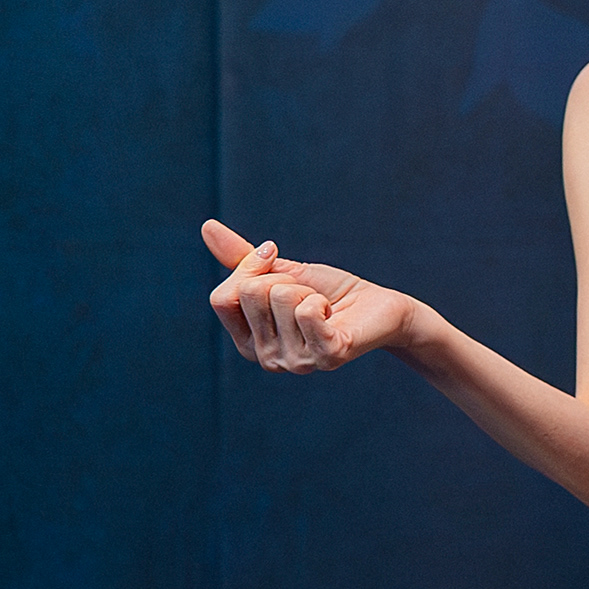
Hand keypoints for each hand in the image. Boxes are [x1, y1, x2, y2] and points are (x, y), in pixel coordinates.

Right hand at [204, 218, 424, 373]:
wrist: (380, 305)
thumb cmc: (330, 291)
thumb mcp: (281, 271)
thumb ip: (242, 258)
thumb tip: (207, 225)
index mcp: (247, 342)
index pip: (222, 298)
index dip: (250, 271)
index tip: (276, 266)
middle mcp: (265, 359)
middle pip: (251, 293)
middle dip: (285, 280)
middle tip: (309, 296)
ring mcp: (295, 362)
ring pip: (281, 296)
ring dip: (308, 290)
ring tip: (325, 308)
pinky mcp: (326, 358)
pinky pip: (307, 311)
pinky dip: (323, 300)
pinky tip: (335, 316)